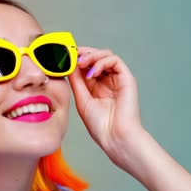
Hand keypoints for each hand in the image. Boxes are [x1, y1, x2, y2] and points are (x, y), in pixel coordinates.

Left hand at [68, 47, 142, 165]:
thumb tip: (69, 64)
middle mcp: (107, 81)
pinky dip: (102, 62)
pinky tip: (92, 72)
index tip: (63, 57)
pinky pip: (115, 60)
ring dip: (91, 55)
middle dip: (83, 53)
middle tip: (71, 56)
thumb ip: (76, 81)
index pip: (86, 65)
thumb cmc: (100, 125)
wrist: (114, 137)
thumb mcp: (82, 99)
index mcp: (96, 86)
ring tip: (81, 63)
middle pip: (96, 56)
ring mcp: (118, 79)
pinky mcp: (127, 78)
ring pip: (106, 55)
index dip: (75, 59)